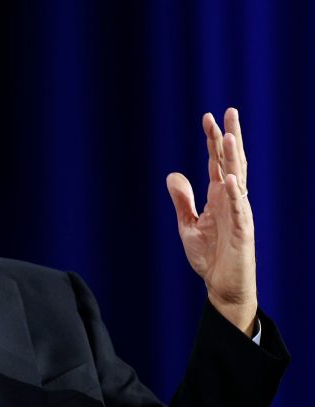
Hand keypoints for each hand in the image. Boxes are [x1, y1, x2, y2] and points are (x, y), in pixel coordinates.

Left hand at [166, 108, 256, 335]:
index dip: (212, 140)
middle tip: (229, 112)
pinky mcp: (242, 231)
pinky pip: (239, 210)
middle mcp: (230, 199)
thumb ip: (182, 200)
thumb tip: (172, 175)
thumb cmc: (209, 256)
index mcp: (217, 196)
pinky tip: (231, 178)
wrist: (221, 285)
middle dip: (229, 138)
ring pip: (239, 179)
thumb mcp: (187, 225)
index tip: (208, 117)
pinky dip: (235, 194)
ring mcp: (238, 213)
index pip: (216, 161)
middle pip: (231, 162)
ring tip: (230, 136)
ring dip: (234, 158)